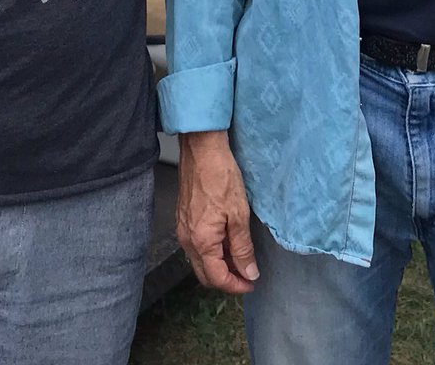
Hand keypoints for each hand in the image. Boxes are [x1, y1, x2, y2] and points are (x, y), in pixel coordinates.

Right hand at [177, 130, 259, 293]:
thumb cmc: (219, 176)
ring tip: (239, 255)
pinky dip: (211, 250)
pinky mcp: (183, 218)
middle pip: (205, 275)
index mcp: (201, 241)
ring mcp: (183, 229)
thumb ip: (243, 248)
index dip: (236, 285)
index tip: (251, 282)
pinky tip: (226, 239)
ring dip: (219, 265)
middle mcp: (187, 239)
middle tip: (247, 274)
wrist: (202, 149)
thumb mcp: (239, 214)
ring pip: (200, 261)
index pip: (217, 278)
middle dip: (226, 279)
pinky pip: (196, 246)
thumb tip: (248, 272)